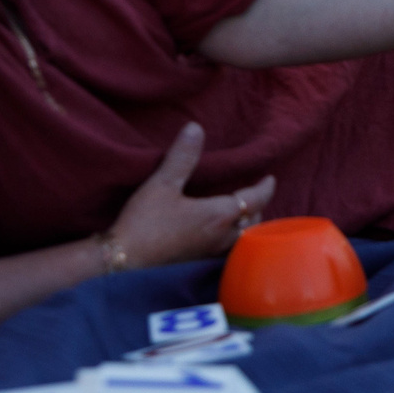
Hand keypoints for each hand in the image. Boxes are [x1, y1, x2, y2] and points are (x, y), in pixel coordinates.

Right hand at [102, 122, 275, 270]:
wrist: (123, 261)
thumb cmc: (144, 223)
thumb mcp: (163, 183)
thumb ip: (182, 156)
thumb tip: (195, 128)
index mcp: (220, 214)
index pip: (254, 199)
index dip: (265, 188)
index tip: (271, 179)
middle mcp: (223, 237)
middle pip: (254, 221)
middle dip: (258, 207)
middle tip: (256, 195)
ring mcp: (212, 254)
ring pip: (243, 239)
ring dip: (247, 226)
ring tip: (244, 215)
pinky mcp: (200, 264)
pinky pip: (228, 251)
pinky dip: (234, 241)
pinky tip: (221, 237)